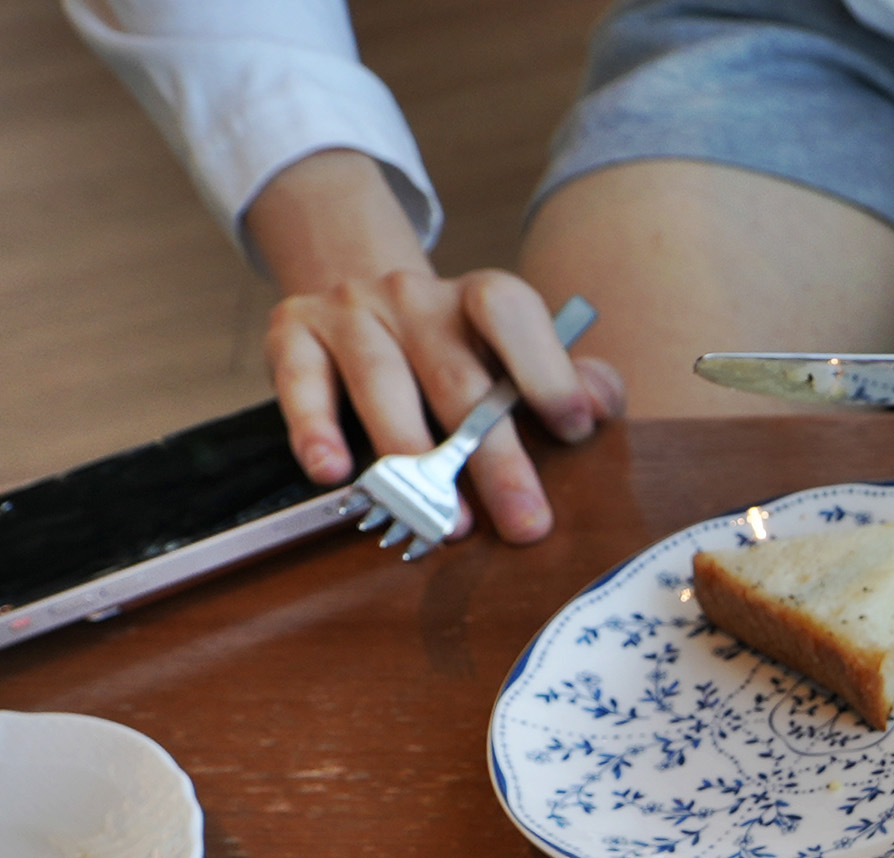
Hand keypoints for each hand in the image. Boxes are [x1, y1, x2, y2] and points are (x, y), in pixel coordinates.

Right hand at [245, 150, 623, 541]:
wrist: (363, 306)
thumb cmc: (458, 354)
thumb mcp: (517, 357)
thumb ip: (567, 378)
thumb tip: (600, 405)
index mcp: (478, 297)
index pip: (509, 311)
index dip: (545, 367)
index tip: (575, 429)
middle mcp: (414, 296)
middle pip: (456, 376)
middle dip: (494, 457)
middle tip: (524, 524)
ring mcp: (351, 311)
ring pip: (381, 381)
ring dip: (413, 457)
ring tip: (444, 524)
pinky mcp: (294, 334)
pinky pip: (301, 382)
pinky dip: (314, 428)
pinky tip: (331, 473)